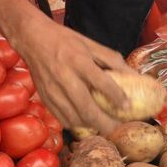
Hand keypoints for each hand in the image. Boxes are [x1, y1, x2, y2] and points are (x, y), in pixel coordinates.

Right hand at [14, 11, 134, 134]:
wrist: (32, 39)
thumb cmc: (65, 40)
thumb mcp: (90, 44)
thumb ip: (111, 59)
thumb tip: (133, 74)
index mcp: (78, 61)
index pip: (101, 82)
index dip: (116, 96)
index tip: (128, 106)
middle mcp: (65, 77)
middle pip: (86, 108)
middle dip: (105, 123)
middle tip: (118, 127)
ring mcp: (52, 90)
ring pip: (74, 118)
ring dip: (91, 126)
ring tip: (104, 125)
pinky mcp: (45, 98)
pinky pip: (62, 118)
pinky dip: (77, 123)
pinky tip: (86, 121)